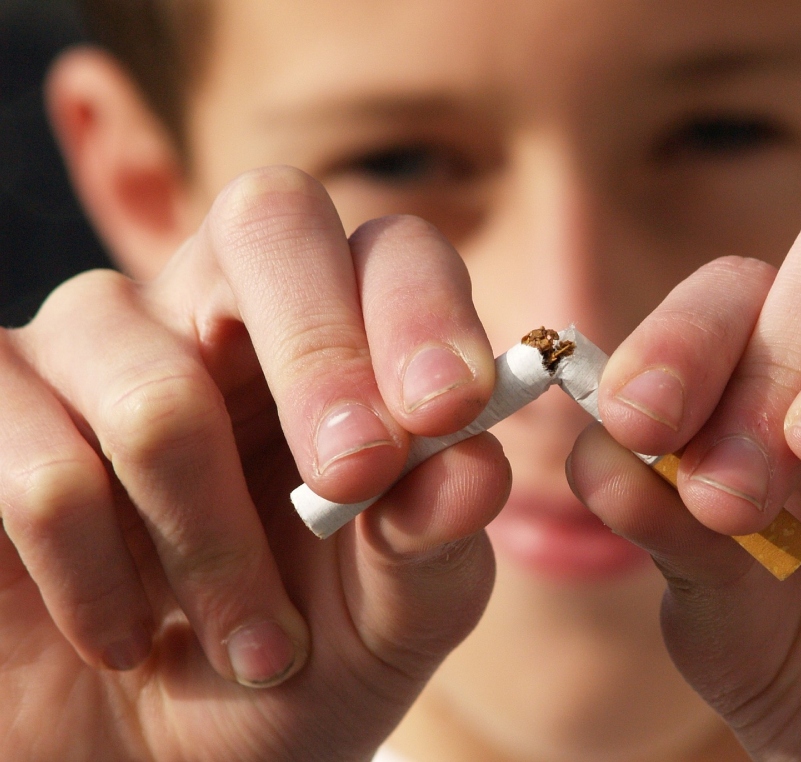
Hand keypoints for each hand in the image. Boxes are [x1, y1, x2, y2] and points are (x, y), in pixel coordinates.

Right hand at [0, 167, 508, 760]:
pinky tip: (125, 637)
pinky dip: (98, 579)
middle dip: (324, 358)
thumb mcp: (395, 618)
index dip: (420, 312)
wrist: (152, 759)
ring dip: (217, 549)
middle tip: (351, 482)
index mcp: (340, 338)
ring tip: (257, 647)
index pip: (388, 250)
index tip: (448, 410)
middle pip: (268, 222)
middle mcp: (215, 310)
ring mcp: (91, 348)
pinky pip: (42, 467)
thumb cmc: (293, 664)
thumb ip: (438, 539)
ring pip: (158, 390)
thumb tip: (474, 466)